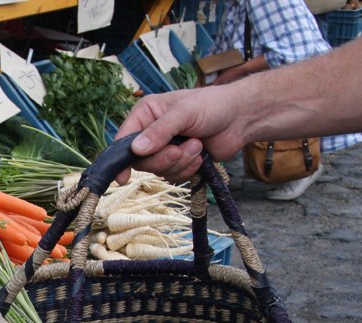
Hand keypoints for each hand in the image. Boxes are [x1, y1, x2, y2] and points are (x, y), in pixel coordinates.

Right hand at [114, 86, 247, 182]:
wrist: (240, 118)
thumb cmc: (213, 106)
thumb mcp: (184, 113)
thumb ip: (160, 131)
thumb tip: (136, 149)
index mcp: (146, 115)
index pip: (124, 140)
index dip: (121, 159)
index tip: (122, 177)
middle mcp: (151, 133)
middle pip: (141, 161)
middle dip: (164, 159)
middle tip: (180, 149)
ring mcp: (165, 149)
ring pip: (158, 170)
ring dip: (180, 162)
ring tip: (197, 145)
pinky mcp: (178, 162)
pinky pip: (173, 175)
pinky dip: (188, 169)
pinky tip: (200, 155)